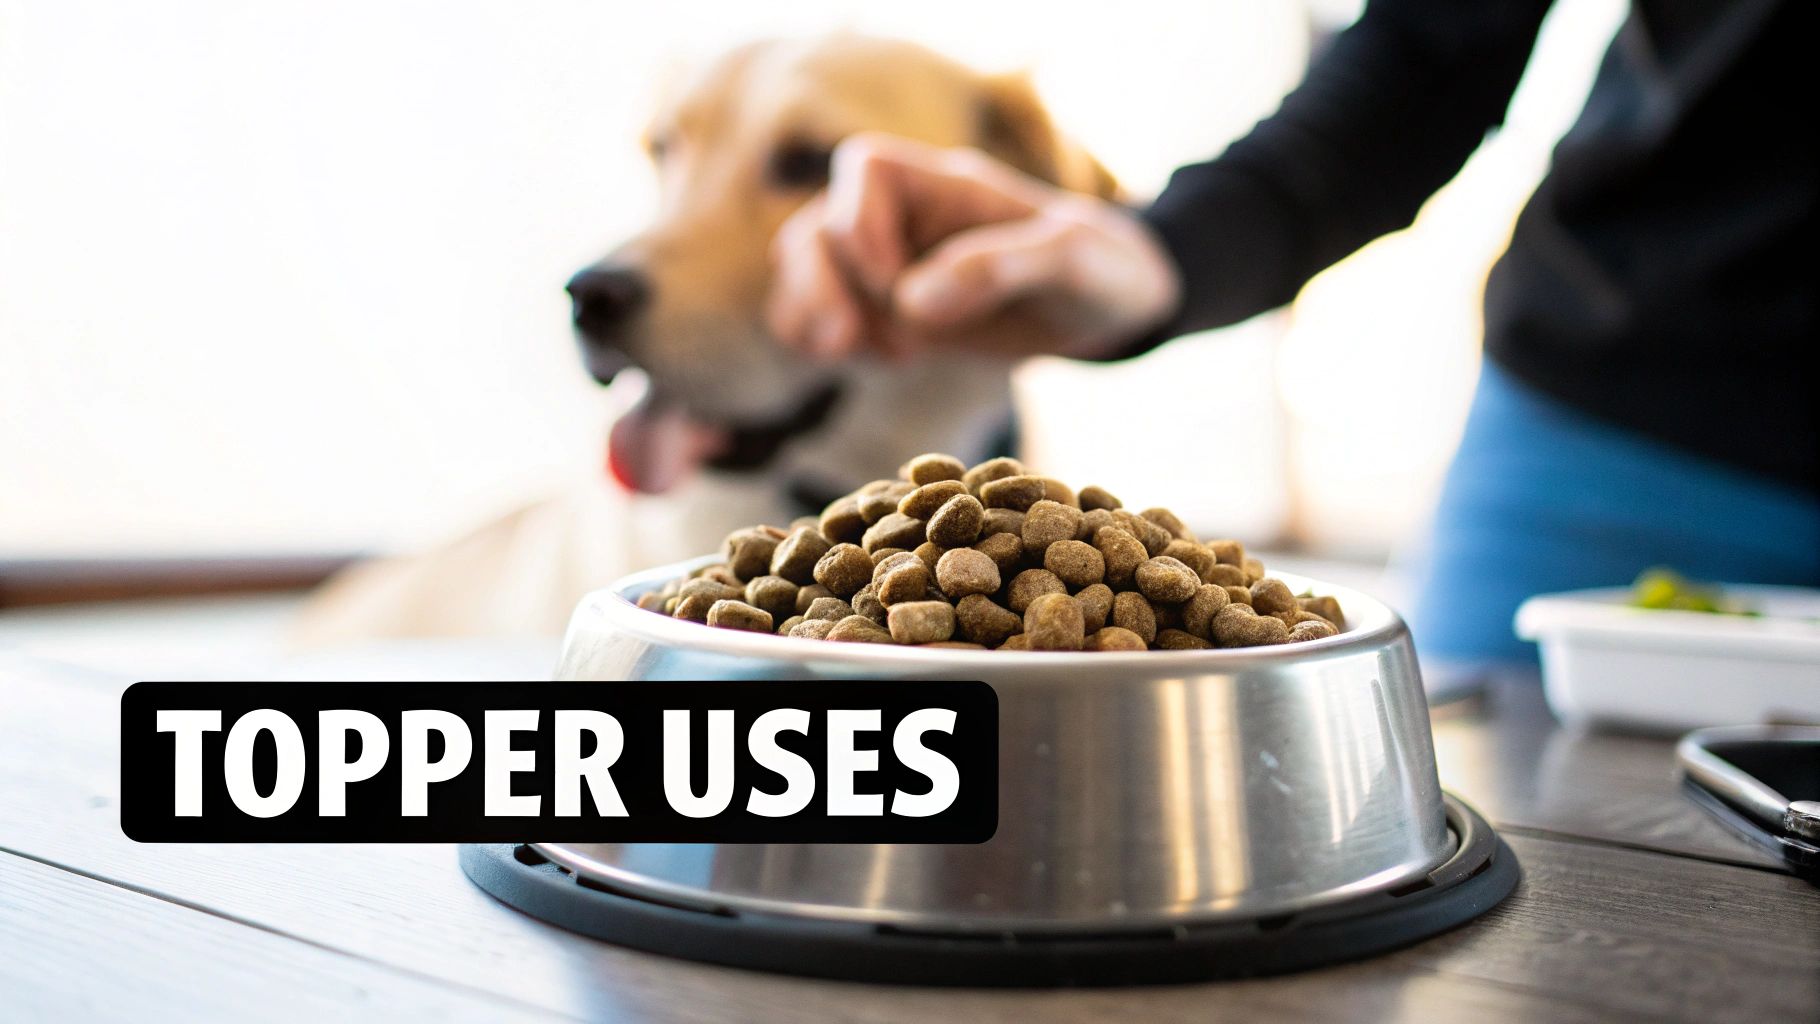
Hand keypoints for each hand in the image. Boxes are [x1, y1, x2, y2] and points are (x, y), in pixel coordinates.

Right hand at [766, 133, 1180, 361]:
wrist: (1111, 308)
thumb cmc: (1102, 269)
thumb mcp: (1073, 259)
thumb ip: (997, 267)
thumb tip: (911, 303)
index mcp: (945, 184)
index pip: (865, 168)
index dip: (861, 223)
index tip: (897, 285)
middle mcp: (906, 218)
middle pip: (814, 225)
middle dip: (817, 287)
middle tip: (848, 343)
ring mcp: (889, 264)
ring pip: (802, 270)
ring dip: (811, 315)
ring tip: (868, 354)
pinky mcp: (887, 311)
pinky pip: (817, 315)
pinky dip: (820, 341)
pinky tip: (880, 360)